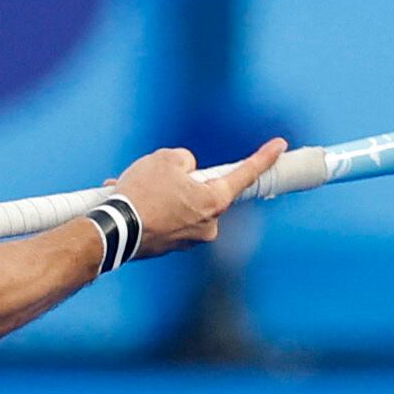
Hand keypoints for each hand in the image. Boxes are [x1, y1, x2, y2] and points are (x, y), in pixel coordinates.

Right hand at [104, 137, 288, 258]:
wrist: (114, 230)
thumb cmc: (143, 192)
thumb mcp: (165, 158)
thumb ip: (184, 160)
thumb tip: (184, 171)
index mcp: (215, 202)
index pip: (246, 174)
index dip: (264, 157)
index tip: (280, 146)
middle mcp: (208, 226)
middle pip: (203, 192)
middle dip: (182, 182)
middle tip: (156, 176)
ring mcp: (188, 240)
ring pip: (180, 206)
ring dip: (160, 195)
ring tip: (133, 189)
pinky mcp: (168, 248)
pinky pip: (164, 220)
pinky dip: (151, 209)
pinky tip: (129, 201)